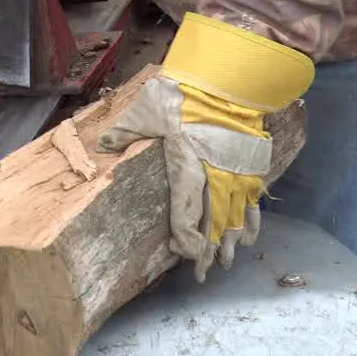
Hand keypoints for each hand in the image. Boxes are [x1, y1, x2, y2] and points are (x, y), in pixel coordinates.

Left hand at [97, 13, 313, 281]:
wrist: (229, 80)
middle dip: (209, 252)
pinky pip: (253, 201)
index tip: (181, 253)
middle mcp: (214, 179)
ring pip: (234, 218)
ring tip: (228, 264)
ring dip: (231, 243)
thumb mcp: (146, 111)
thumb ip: (125, 131)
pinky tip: (251, 237)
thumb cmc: (184, 96)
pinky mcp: (251, 166)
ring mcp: (236, 174)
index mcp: (187, 170)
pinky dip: (251, 221)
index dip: (185, 239)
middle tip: (205, 275)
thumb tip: (103, 143)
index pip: (185, 216)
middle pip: (212, 225)